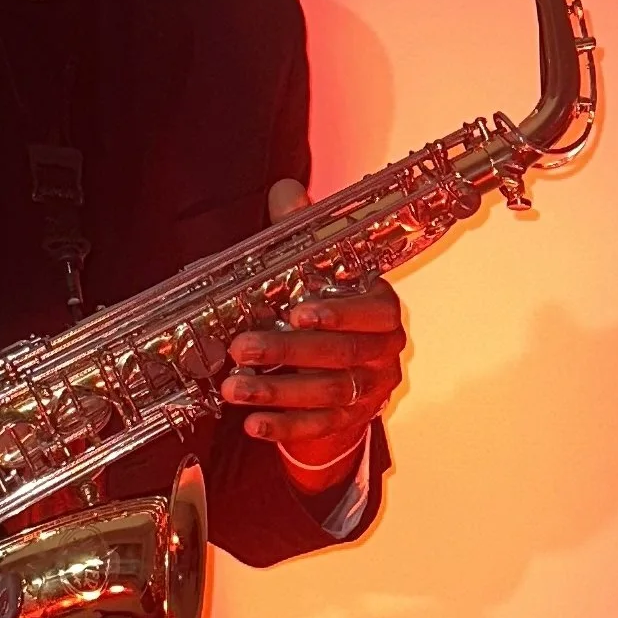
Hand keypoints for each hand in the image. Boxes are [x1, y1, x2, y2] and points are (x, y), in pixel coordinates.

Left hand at [219, 180, 405, 485]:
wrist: (349, 375)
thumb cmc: (331, 313)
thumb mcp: (320, 273)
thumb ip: (305, 235)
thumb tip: (286, 191)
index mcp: (381, 308)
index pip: (370, 311)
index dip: (337, 313)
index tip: (297, 312)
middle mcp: (383, 350)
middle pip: (341, 354)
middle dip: (287, 352)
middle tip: (241, 349)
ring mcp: (370, 389)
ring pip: (327, 393)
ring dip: (276, 391)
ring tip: (234, 388)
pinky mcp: (352, 420)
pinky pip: (319, 426)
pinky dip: (284, 426)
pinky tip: (252, 424)